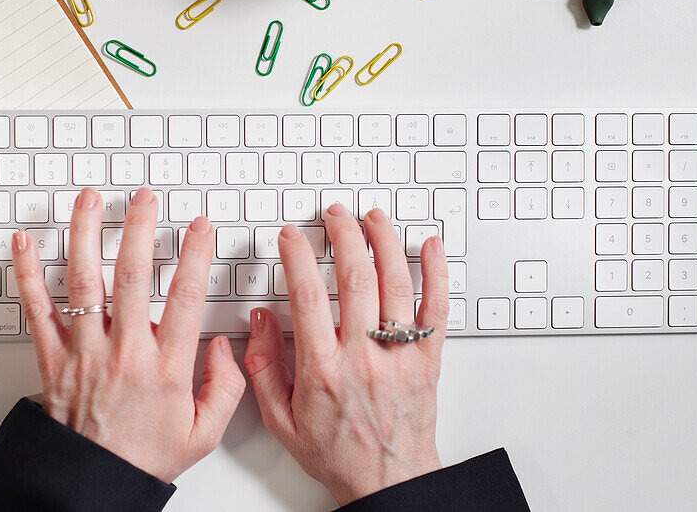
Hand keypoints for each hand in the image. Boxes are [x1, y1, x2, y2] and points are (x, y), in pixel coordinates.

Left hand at [11, 187, 245, 482]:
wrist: (89, 485)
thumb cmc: (142, 458)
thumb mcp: (204, 433)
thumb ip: (227, 388)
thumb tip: (227, 347)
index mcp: (166, 368)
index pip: (187, 298)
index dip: (196, 256)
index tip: (200, 228)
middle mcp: (125, 353)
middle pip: (133, 276)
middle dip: (140, 228)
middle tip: (145, 198)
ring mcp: (85, 353)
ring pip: (85, 281)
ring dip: (87, 234)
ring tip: (90, 200)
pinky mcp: (52, 360)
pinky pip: (36, 310)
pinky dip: (27, 274)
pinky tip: (24, 243)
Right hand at [243, 204, 448, 503]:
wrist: (389, 481)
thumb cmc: (338, 453)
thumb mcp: (282, 421)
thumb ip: (264, 367)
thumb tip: (259, 321)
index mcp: (323, 370)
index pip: (308, 296)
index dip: (297, 256)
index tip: (291, 237)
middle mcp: (363, 357)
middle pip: (356, 278)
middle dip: (344, 235)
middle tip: (335, 214)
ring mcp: (399, 356)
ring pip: (396, 284)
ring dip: (384, 242)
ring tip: (374, 218)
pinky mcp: (428, 360)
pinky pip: (437, 308)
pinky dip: (436, 272)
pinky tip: (430, 246)